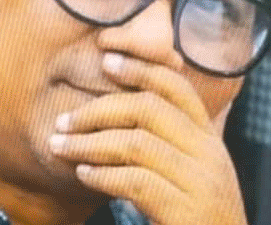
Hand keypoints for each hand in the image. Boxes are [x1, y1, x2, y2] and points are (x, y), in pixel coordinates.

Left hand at [48, 53, 248, 224]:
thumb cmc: (198, 220)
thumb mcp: (192, 175)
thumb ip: (168, 146)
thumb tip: (119, 118)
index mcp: (210, 140)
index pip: (177, 88)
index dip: (141, 69)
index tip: (106, 60)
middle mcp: (210, 155)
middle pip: (150, 109)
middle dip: (99, 109)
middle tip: (63, 120)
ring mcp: (201, 183)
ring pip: (137, 144)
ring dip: (89, 143)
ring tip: (60, 146)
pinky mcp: (187, 212)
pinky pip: (136, 182)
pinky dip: (103, 175)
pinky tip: (83, 175)